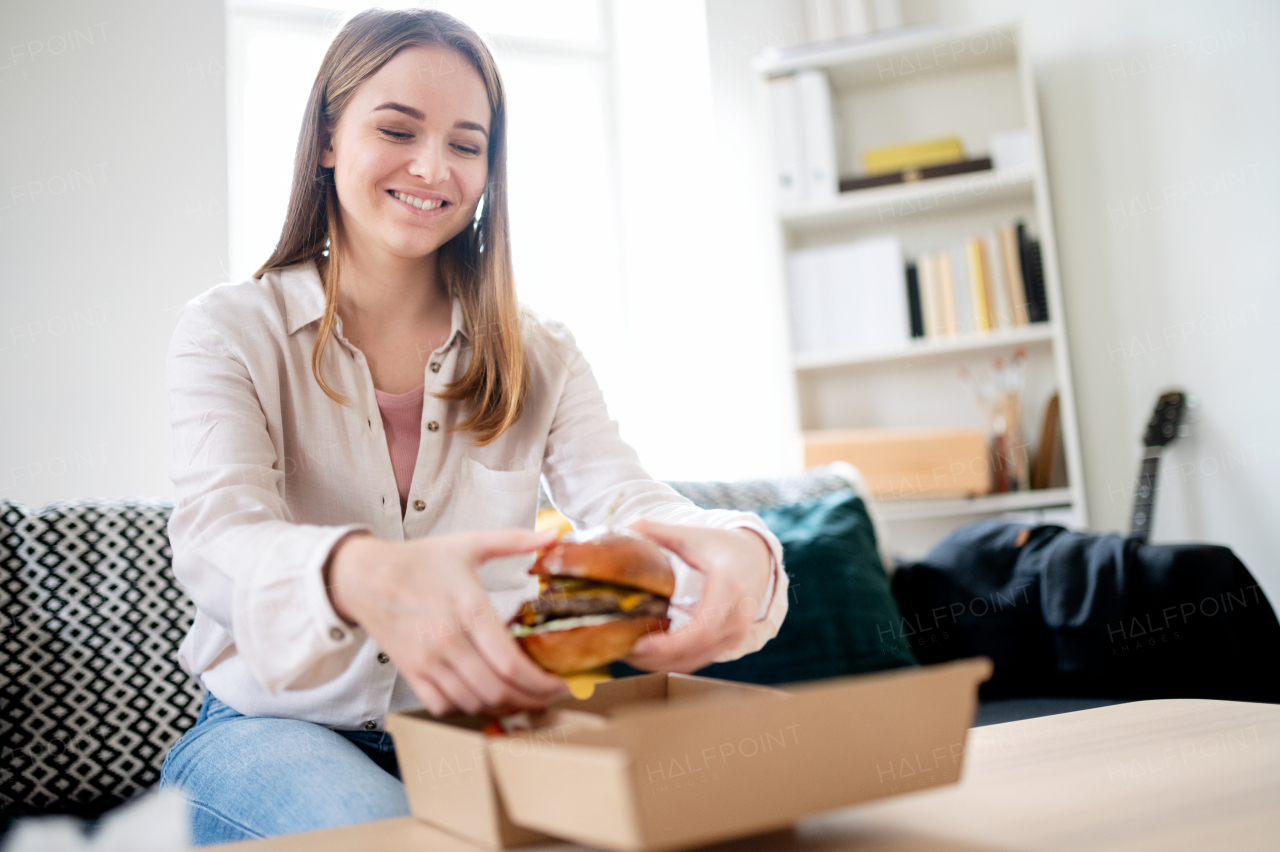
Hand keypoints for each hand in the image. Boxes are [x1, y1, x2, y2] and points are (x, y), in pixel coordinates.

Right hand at [327, 528, 571, 716]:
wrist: (364, 575)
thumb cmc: (420, 560)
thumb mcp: (469, 544)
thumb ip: (514, 541)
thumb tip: (554, 535)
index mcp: (469, 608)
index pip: (511, 664)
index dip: (542, 683)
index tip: (561, 683)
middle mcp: (448, 640)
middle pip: (498, 691)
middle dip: (532, 701)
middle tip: (549, 696)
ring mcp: (427, 661)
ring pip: (474, 703)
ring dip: (504, 707)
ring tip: (524, 698)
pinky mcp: (410, 672)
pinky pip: (444, 706)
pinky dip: (468, 708)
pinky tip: (484, 696)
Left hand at [619, 519, 772, 673]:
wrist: (756, 558)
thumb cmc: (720, 546)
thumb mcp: (691, 536)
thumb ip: (656, 531)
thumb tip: (621, 527)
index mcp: (728, 589)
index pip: (702, 629)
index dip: (671, 643)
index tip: (640, 644)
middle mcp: (737, 618)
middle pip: (694, 651)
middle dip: (655, 658)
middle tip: (621, 651)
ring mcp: (736, 635)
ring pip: (694, 661)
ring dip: (660, 663)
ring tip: (628, 653)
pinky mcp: (730, 644)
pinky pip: (698, 659)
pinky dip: (672, 661)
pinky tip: (648, 652)